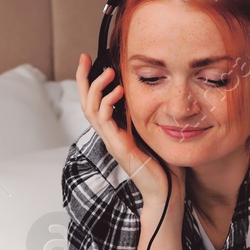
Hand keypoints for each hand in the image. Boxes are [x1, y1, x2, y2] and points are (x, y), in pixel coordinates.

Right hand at [76, 52, 182, 206]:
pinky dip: (108, 104)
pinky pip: (105, 122)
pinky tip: (117, 92)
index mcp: (115, 129)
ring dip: (96, 88)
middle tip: (85, 58)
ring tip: (107, 72)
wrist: (165, 191)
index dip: (88, 80)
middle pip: (85, 102)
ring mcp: (111, 140)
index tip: (88, 59)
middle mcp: (109, 133)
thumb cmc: (163, 163)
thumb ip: (147, 113)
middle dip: (83, 78)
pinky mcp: (118, 147)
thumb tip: (154, 90)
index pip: (95, 100)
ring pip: (91, 109)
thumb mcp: (153, 130)